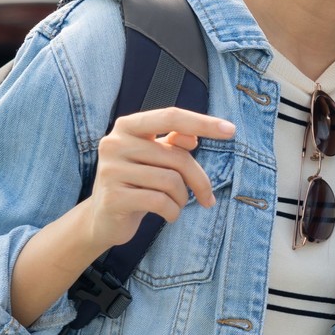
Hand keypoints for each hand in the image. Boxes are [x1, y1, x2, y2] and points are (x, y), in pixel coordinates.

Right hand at [86, 108, 234, 250]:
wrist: (103, 218)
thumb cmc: (137, 183)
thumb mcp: (154, 159)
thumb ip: (172, 144)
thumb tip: (192, 137)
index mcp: (127, 126)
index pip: (170, 117)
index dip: (202, 122)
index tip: (231, 130)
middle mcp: (114, 143)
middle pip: (177, 157)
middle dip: (198, 180)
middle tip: (207, 198)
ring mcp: (110, 170)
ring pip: (171, 181)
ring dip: (183, 198)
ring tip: (177, 205)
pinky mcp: (113, 197)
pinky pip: (160, 202)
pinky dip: (173, 212)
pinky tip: (170, 215)